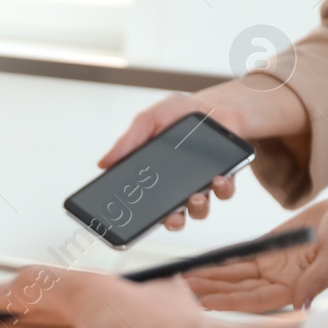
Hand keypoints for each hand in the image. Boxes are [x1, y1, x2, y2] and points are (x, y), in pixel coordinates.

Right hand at [98, 93, 248, 229]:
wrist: (214, 106)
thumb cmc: (179, 114)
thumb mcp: (148, 121)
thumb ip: (128, 141)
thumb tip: (103, 163)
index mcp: (154, 176)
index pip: (142, 202)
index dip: (138, 215)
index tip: (135, 219)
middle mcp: (176, 187)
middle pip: (171, 216)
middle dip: (171, 221)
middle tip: (171, 216)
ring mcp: (200, 186)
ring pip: (197, 210)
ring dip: (197, 207)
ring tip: (196, 196)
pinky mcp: (223, 180)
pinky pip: (223, 193)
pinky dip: (222, 189)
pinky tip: (217, 179)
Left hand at [184, 194, 327, 311]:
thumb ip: (319, 278)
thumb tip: (302, 303)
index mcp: (297, 288)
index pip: (256, 300)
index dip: (230, 301)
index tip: (205, 302)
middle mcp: (281, 282)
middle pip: (237, 289)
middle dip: (210, 290)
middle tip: (179, 289)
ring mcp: (273, 267)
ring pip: (234, 276)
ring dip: (209, 278)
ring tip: (181, 279)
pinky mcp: (268, 250)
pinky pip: (238, 258)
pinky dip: (219, 261)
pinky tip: (199, 265)